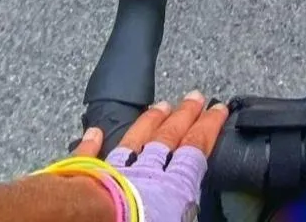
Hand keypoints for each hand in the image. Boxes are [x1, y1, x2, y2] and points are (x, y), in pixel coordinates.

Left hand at [73, 91, 228, 221]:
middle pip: (169, 137)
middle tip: (195, 96)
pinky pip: (89, 156)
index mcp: (173, 187)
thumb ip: (186, 211)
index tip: (218, 109)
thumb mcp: (178, 220)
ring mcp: (116, 170)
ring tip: (162, 105)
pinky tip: (95, 131)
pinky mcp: (87, 175)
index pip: (196, 150)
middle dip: (185, 115)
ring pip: (135, 139)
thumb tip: (192, 207)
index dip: (209, 127)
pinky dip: (92, 143)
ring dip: (150, 121)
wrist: (89, 221)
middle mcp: (147, 173)